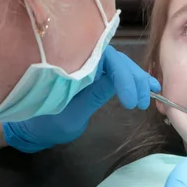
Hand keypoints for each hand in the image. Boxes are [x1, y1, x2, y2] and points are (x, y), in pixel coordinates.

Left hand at [3, 46, 159, 152]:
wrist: (33, 129)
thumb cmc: (46, 122)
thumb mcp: (71, 114)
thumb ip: (93, 95)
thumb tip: (117, 80)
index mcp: (72, 63)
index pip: (106, 58)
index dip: (123, 76)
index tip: (131, 102)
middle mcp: (82, 59)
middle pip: (116, 59)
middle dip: (134, 78)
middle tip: (144, 102)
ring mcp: (89, 66)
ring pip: (119, 64)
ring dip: (137, 78)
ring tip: (152, 93)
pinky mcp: (95, 75)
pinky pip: (116, 72)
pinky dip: (133, 79)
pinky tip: (149, 86)